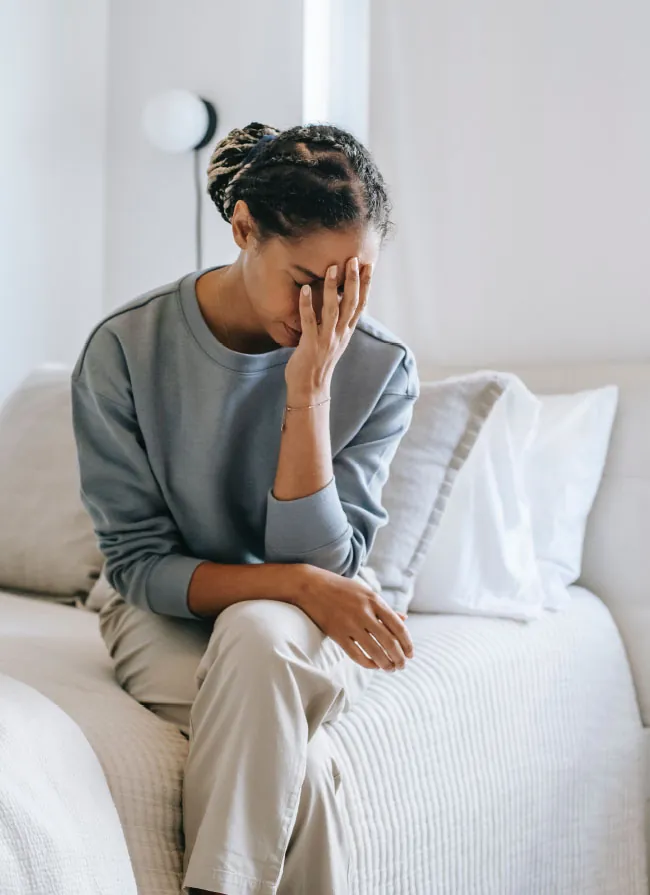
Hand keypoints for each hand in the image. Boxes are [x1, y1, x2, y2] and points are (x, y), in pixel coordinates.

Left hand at [284, 257, 371, 403]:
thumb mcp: (334, 341)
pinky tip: (305, 289)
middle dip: (354, 281)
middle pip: (351, 303)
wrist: (310, 389)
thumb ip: (338, 324)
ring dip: (333, 288)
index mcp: (346, 332)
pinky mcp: (311, 344)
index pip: (360, 304)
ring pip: (333, 310)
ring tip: (332, 268)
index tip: (369, 265)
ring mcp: (327, 339)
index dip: (366, 285)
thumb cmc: (318, 363)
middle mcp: (340, 334)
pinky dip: (307, 304)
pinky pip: (309, 321)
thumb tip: (340, 305)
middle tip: (354, 259)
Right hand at [293, 565, 413, 670]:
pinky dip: (368, 663)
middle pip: (389, 642)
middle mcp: (364, 612)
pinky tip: (373, 665)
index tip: (411, 654)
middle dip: (399, 658)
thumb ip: (384, 608)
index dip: (407, 643)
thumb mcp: (366, 592)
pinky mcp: (337, 634)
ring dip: (386, 664)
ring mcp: (350, 624)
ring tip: (390, 669)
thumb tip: (404, 619)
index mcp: (374, 600)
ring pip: (375, 651)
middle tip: (402, 666)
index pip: (398, 627)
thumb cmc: (342, 588)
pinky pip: (356, 654)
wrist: (311, 586)